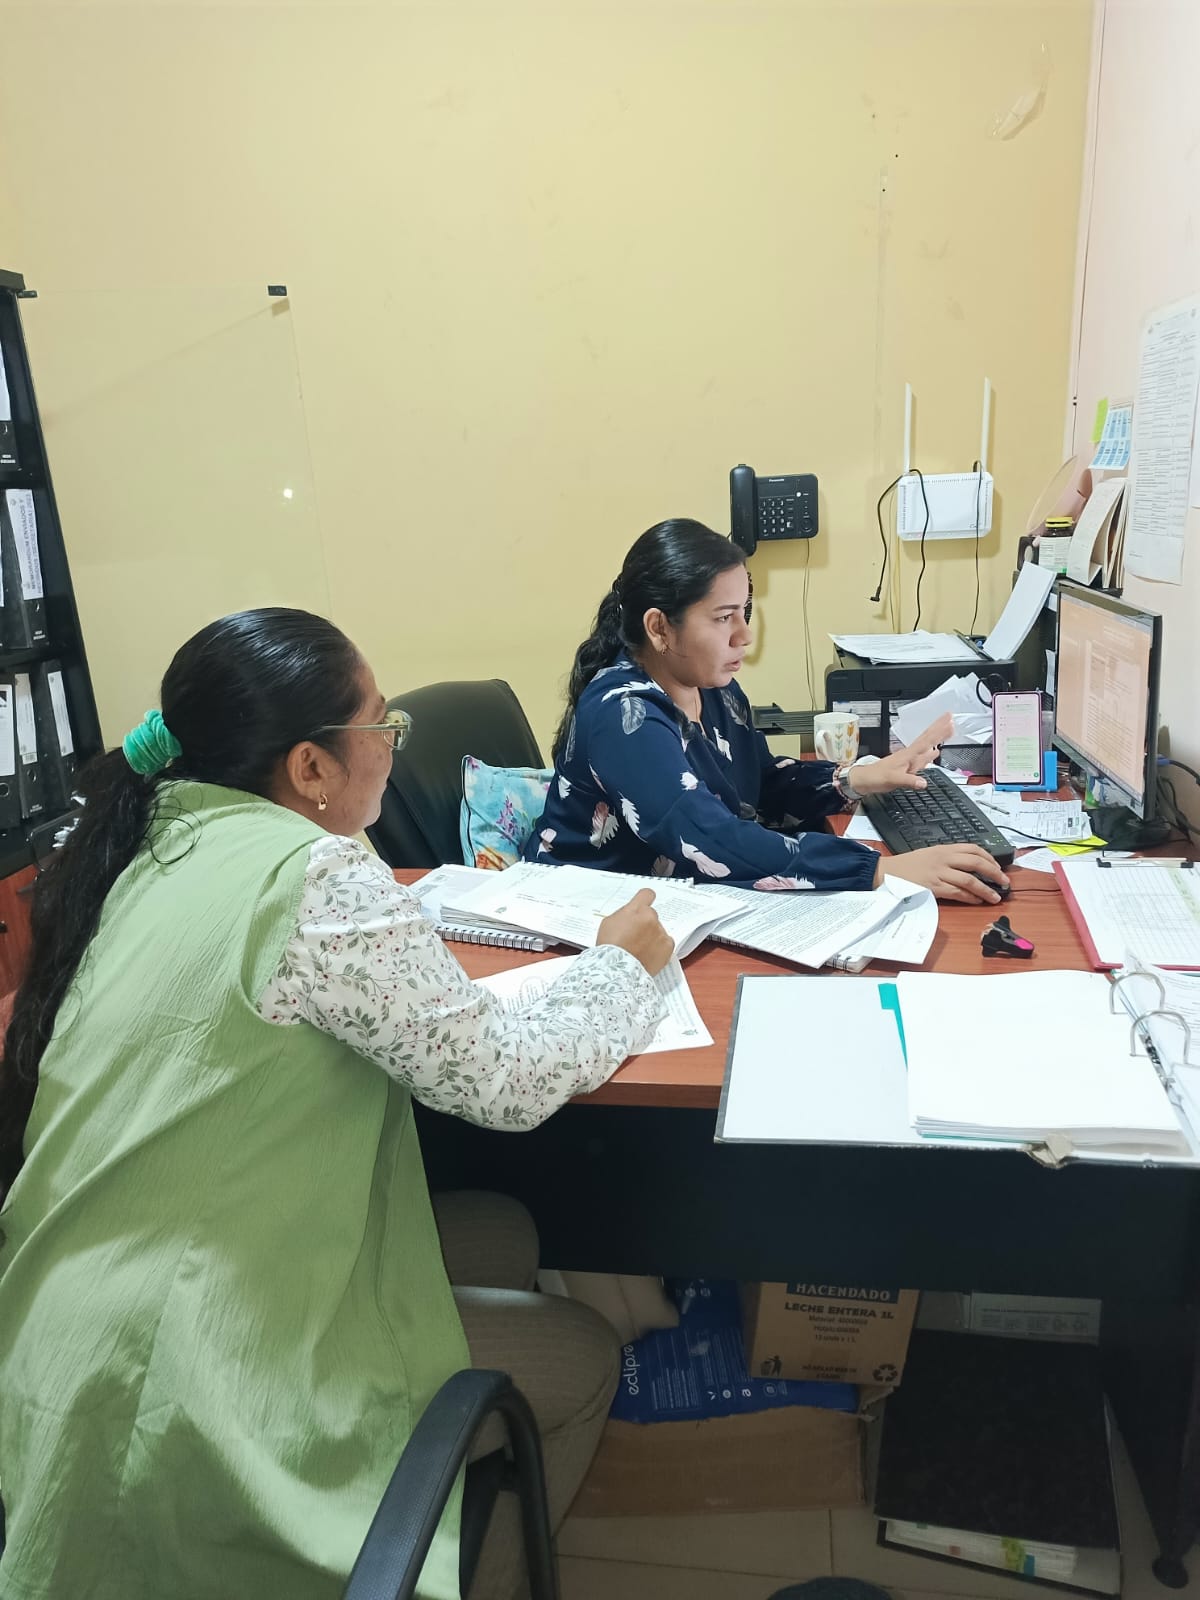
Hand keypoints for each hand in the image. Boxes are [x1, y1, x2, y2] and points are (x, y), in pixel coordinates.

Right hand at [597, 888, 672, 975]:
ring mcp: (661, 932)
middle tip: (634, 938)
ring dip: (651, 937)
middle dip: (645, 924)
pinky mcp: (668, 946)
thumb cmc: (609, 947)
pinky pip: (666, 943)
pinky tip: (648, 955)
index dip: (645, 900)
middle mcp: (651, 917)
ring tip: (639, 950)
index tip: (643, 906)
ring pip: (658, 931)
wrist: (617, 970)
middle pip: (651, 916)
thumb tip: (631, 916)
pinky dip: (659, 948)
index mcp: (636, 909)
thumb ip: (624, 914)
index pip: (647, 894)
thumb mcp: (609, 923)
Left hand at [843, 712, 953, 796]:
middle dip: (939, 728)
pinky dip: (930, 753)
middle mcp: (909, 754)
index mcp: (908, 755)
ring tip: (947, 730)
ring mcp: (908, 759)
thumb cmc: (876, 777)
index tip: (949, 721)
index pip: (927, 740)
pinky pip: (922, 757)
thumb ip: (909, 781)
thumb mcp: (893, 780)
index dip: (939, 731)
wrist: (864, 780)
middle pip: (928, 738)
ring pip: (926, 746)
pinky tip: (934, 752)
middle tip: (950, 718)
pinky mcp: (906, 766)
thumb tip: (923, 783)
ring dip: (937, 737)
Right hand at [883, 844, 1010, 903]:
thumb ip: (949, 858)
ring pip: (970, 880)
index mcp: (944, 849)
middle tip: (1005, 882)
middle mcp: (944, 859)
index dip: (990, 858)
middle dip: (994, 873)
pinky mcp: (934, 887)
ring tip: (996, 897)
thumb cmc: (907, 866)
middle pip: (976, 863)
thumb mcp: (930, 855)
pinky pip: (957, 892)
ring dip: (986, 889)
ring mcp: (939, 873)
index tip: (998, 867)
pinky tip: (977, 901)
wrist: (887, 873)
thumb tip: (971, 867)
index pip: (973, 849)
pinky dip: (970, 897)